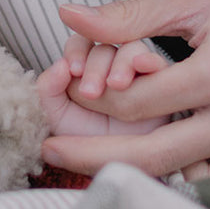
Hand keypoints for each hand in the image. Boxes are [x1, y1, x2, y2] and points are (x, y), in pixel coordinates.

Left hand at [36, 39, 169, 137]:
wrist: (117, 165)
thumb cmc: (88, 141)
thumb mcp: (58, 118)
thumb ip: (48, 90)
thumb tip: (59, 65)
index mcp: (85, 67)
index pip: (80, 43)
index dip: (76, 52)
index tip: (73, 70)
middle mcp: (111, 65)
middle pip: (105, 45)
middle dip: (96, 66)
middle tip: (91, 92)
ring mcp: (137, 71)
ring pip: (131, 50)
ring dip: (121, 64)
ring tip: (117, 85)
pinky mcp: (161, 81)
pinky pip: (157, 63)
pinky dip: (149, 61)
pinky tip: (142, 66)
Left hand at [40, 0, 209, 177]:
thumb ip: (126, 15)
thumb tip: (67, 14)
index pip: (137, 106)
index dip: (93, 102)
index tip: (71, 98)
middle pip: (158, 157)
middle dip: (97, 158)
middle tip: (54, 154)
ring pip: (200, 186)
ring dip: (157, 179)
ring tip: (116, 167)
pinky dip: (208, 184)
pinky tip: (179, 169)